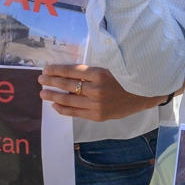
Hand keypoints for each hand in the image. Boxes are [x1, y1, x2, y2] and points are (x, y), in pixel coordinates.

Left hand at [41, 65, 166, 120]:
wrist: (143, 95)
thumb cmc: (125, 79)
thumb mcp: (109, 69)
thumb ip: (90, 73)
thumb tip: (66, 74)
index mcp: (99, 73)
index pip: (71, 71)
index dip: (56, 70)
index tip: (46, 69)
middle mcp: (96, 89)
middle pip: (67, 85)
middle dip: (51, 81)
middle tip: (40, 79)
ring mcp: (96, 104)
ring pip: (68, 99)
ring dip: (53, 96)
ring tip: (43, 93)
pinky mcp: (97, 115)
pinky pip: (75, 113)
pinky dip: (63, 109)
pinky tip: (55, 106)